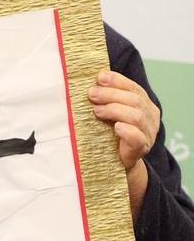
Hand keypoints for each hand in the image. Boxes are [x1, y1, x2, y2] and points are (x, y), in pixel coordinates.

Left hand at [88, 70, 158, 221]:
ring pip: (136, 116)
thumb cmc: (110, 135)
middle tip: (92, 94)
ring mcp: (147, 133)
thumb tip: (91, 83)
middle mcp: (149, 117)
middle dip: (111, 95)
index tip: (100, 77)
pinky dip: (127, 131)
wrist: (117, 163)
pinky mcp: (140, 149)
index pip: (134, 88)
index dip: (118, 81)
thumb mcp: (109, 114)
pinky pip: (137, 138)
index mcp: (144, 105)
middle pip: (134, 100)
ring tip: (97, 110)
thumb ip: (106, 99)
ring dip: (115, 110)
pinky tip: (116, 127)